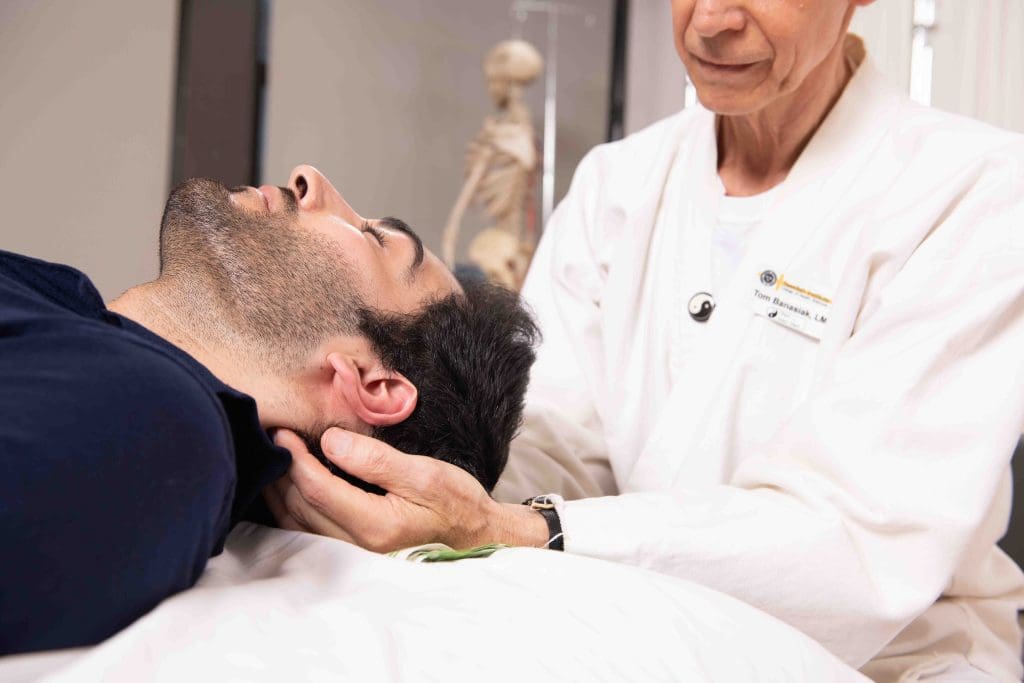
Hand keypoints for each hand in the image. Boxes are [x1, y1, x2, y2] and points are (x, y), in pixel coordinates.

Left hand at [264, 428, 548, 552]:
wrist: (478, 537)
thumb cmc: (457, 503)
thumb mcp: (425, 474)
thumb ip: (376, 460)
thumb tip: (331, 441)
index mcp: (374, 525)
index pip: (317, 489)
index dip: (294, 458)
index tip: (283, 430)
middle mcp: (357, 546)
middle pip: (299, 507)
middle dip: (280, 471)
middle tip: (267, 436)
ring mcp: (354, 553)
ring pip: (298, 522)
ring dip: (279, 490)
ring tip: (271, 458)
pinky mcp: (355, 551)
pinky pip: (309, 529)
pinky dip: (292, 506)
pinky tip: (288, 486)